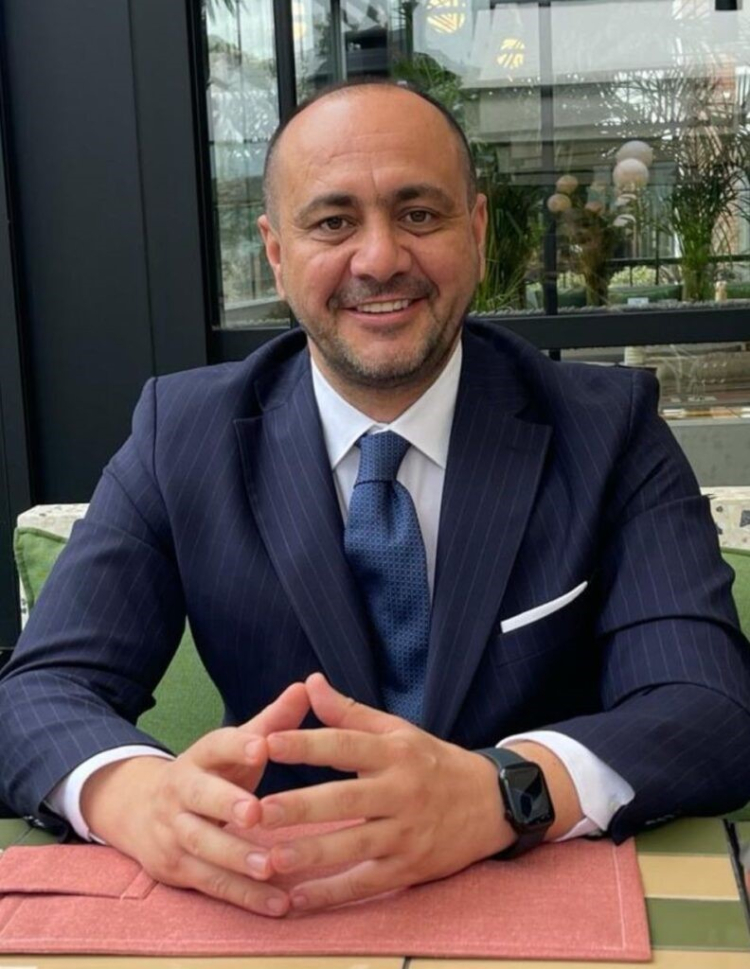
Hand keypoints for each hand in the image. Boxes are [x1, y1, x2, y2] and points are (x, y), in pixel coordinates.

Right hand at [80, 682, 309, 916]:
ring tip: (271, 866)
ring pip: (202, 845)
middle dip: (226, 804)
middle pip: (199, 797)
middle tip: (257, 813)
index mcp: (200, 756)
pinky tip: (278, 902)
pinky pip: (211, 883)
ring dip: (236, 858)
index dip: (237, 746)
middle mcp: (181, 791)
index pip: (216, 746)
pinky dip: (244, 896)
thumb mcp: (236, 747)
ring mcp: (174, 831)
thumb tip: (308, 685)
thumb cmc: (212, 774)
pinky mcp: (176, 869)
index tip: (261, 748)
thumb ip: (273, 722)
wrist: (142, 809)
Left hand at [257, 673, 512, 910]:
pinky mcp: (410, 868)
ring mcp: (407, 833)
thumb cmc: (433, 762)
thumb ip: (349, 712)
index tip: (268, 742)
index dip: (307, 744)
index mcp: (395, 752)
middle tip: (256, 810)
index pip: (345, 745)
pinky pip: (366, 882)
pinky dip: (332, 893)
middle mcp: (401, 791)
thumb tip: (310, 683)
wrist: (493, 804)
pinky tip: (297, 897)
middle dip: (299, 806)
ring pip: (354, 844)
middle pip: (345, 798)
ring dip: (311, 853)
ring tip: (271, 857)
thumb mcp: (398, 731)